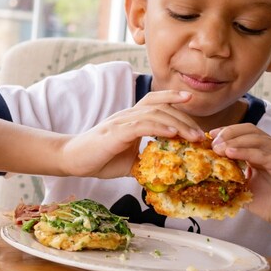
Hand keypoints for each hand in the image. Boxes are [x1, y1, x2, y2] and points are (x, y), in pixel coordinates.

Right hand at [61, 90, 204, 177]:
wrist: (71, 159)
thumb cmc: (98, 158)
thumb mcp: (128, 162)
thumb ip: (145, 161)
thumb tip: (165, 173)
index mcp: (131, 119)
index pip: (154, 101)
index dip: (172, 97)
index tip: (190, 99)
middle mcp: (127, 115)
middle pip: (159, 106)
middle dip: (183, 117)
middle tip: (199, 133)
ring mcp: (121, 122)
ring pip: (153, 113)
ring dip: (176, 123)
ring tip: (192, 135)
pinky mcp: (115, 133)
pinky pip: (140, 125)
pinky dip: (158, 127)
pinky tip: (171, 134)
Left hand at [210, 123, 270, 232]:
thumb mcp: (246, 190)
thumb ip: (231, 179)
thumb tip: (207, 175)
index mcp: (263, 152)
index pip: (243, 133)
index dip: (225, 132)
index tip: (207, 138)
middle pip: (249, 130)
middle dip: (228, 134)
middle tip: (211, 143)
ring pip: (257, 139)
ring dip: (235, 141)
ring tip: (218, 148)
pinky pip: (266, 155)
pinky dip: (247, 152)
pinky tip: (232, 153)